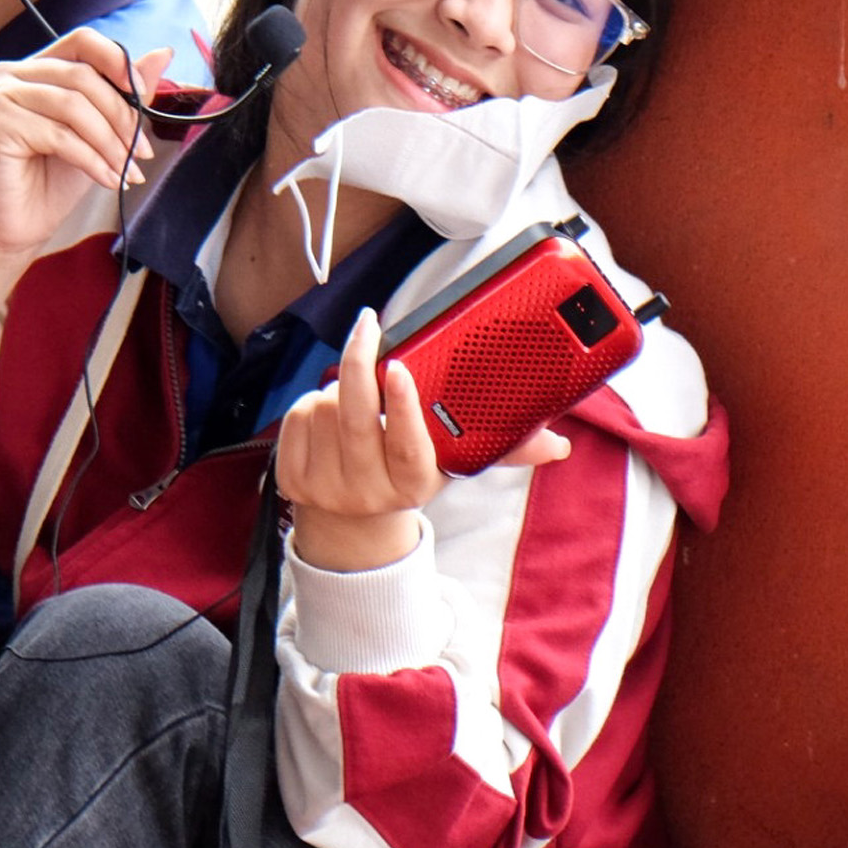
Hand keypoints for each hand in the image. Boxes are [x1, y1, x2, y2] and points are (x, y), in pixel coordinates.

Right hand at [0, 27, 168, 270]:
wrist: (14, 229)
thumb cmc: (51, 182)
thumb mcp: (99, 132)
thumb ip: (123, 94)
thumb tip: (164, 53)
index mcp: (34, 68)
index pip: (83, 42)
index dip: (117, 62)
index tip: (142, 97)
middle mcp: (9, 74)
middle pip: (82, 76)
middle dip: (121, 117)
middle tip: (142, 153)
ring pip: (73, 106)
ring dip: (110, 143)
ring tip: (127, 171)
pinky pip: (60, 135)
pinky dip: (92, 160)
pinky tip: (107, 181)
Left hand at [276, 308, 569, 570]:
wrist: (351, 522)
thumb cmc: (405, 473)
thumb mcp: (450, 466)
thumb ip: (500, 448)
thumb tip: (556, 445)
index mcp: (414, 482)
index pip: (409, 443)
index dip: (403, 405)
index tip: (399, 366)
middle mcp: (367, 490)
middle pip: (355, 416)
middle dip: (359, 363)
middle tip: (369, 325)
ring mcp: (325, 486)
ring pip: (323, 407)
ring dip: (338, 389)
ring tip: (358, 399)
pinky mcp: (291, 477)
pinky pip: (296, 416)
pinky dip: (311, 404)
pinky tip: (328, 416)